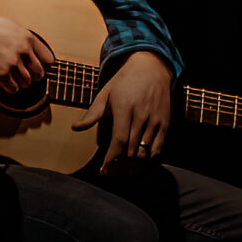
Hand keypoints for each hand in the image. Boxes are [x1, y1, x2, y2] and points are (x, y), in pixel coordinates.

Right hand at [0, 13, 56, 96]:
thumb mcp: (9, 26)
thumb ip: (23, 38)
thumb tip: (31, 48)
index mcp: (27, 38)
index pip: (48, 59)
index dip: (43, 65)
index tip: (38, 68)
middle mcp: (23, 51)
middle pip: (39, 73)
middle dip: (32, 76)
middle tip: (24, 75)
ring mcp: (12, 63)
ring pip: (27, 83)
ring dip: (20, 83)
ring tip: (12, 78)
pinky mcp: (1, 74)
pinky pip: (13, 89)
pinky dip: (9, 87)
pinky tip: (4, 82)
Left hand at [75, 52, 174, 173]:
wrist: (152, 68)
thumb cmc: (124, 81)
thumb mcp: (105, 93)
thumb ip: (92, 114)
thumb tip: (76, 128)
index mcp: (124, 108)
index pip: (119, 140)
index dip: (111, 158)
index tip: (104, 168)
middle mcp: (142, 115)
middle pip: (131, 149)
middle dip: (119, 165)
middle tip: (109, 173)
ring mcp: (156, 120)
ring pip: (145, 152)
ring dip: (133, 166)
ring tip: (122, 173)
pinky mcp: (165, 124)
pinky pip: (158, 148)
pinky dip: (148, 160)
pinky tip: (138, 166)